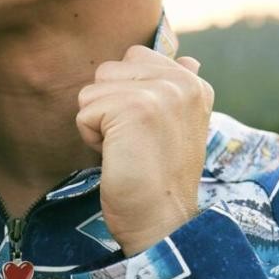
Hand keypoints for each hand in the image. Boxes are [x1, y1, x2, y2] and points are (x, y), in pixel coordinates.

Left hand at [76, 46, 214, 255]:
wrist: (161, 221)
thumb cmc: (160, 182)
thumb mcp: (179, 128)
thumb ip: (174, 91)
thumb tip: (185, 58)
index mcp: (193, 83)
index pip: (135, 58)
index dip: (123, 98)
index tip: (144, 134)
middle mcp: (181, 80)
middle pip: (109, 70)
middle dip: (107, 107)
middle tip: (132, 143)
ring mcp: (159, 92)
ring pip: (93, 90)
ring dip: (98, 125)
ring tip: (125, 151)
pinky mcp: (133, 108)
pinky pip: (85, 112)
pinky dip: (91, 140)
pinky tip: (116, 159)